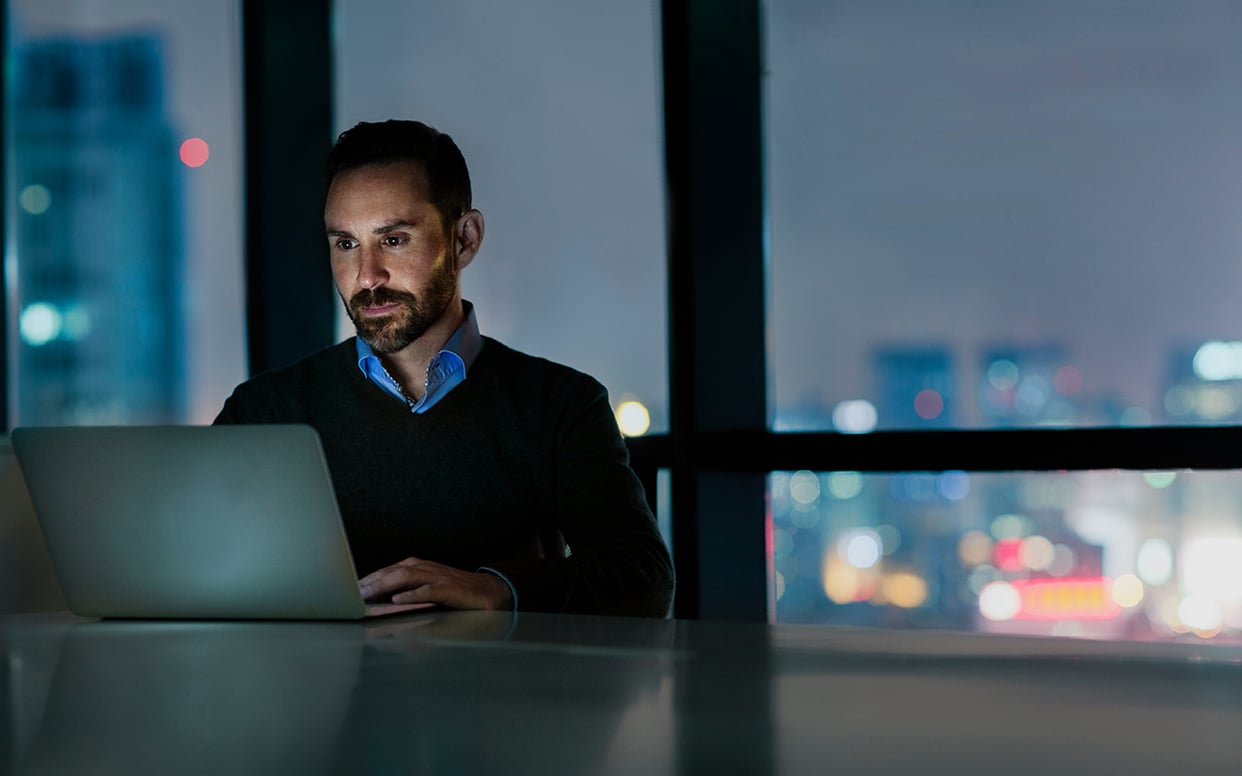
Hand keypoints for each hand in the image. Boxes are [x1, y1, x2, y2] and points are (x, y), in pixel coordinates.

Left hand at [358, 557, 513, 610]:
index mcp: (417, 566)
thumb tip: (380, 601)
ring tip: (367, 595)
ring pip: (406, 577)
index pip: (386, 571)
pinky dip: (413, 594)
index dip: (367, 579)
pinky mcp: (449, 588)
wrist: (487, 592)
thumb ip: (405, 591)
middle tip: (351, 594)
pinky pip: (428, 590)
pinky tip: (399, 600)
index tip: (348, 590)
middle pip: (392, 572)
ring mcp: (437, 577)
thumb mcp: (426, 588)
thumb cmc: (454, 591)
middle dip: (370, 582)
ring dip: (384, 585)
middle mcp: (424, 568)